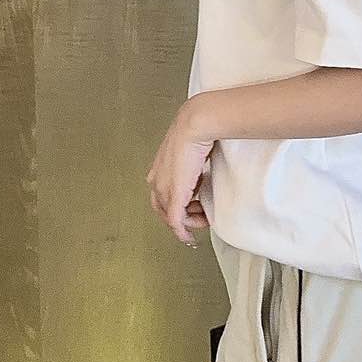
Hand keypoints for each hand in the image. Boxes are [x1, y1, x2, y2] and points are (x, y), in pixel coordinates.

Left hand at [146, 97, 216, 246]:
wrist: (196, 125)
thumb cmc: (198, 131)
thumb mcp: (193, 151)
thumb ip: (194, 163)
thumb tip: (204, 166)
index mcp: (159, 168)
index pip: (162, 195)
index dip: (177, 205)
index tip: (193, 208)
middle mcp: (157, 180)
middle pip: (163, 209)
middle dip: (181, 217)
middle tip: (199, 218)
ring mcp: (164, 189)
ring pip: (170, 217)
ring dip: (187, 222)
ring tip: (202, 221)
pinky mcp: (174, 195)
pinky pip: (175, 221)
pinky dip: (181, 232)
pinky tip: (188, 237)